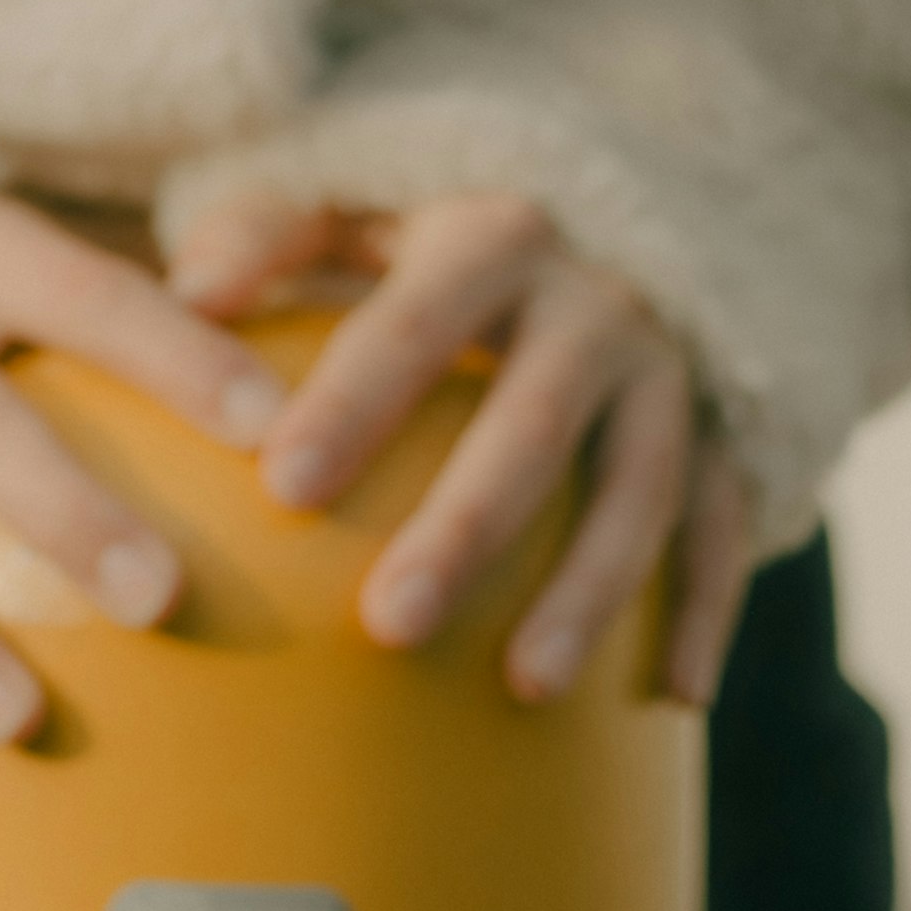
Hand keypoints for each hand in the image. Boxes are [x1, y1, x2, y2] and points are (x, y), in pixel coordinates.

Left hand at [175, 189, 758, 709]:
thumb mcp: (343, 212)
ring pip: (639, 486)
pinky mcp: (718, 438)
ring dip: (591, 588)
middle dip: (468, 523)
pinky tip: (676, 698)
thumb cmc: (415, 258)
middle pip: (533, 419)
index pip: (421, 316)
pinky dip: (709, 609)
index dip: (360, 397)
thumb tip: (184, 297)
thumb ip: (261, 238)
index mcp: (492, 239)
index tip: (284, 487)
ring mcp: (666, 376)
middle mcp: (593, 304)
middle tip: (390, 622)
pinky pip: (727, 528)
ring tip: (523, 687)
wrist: (589, 248)